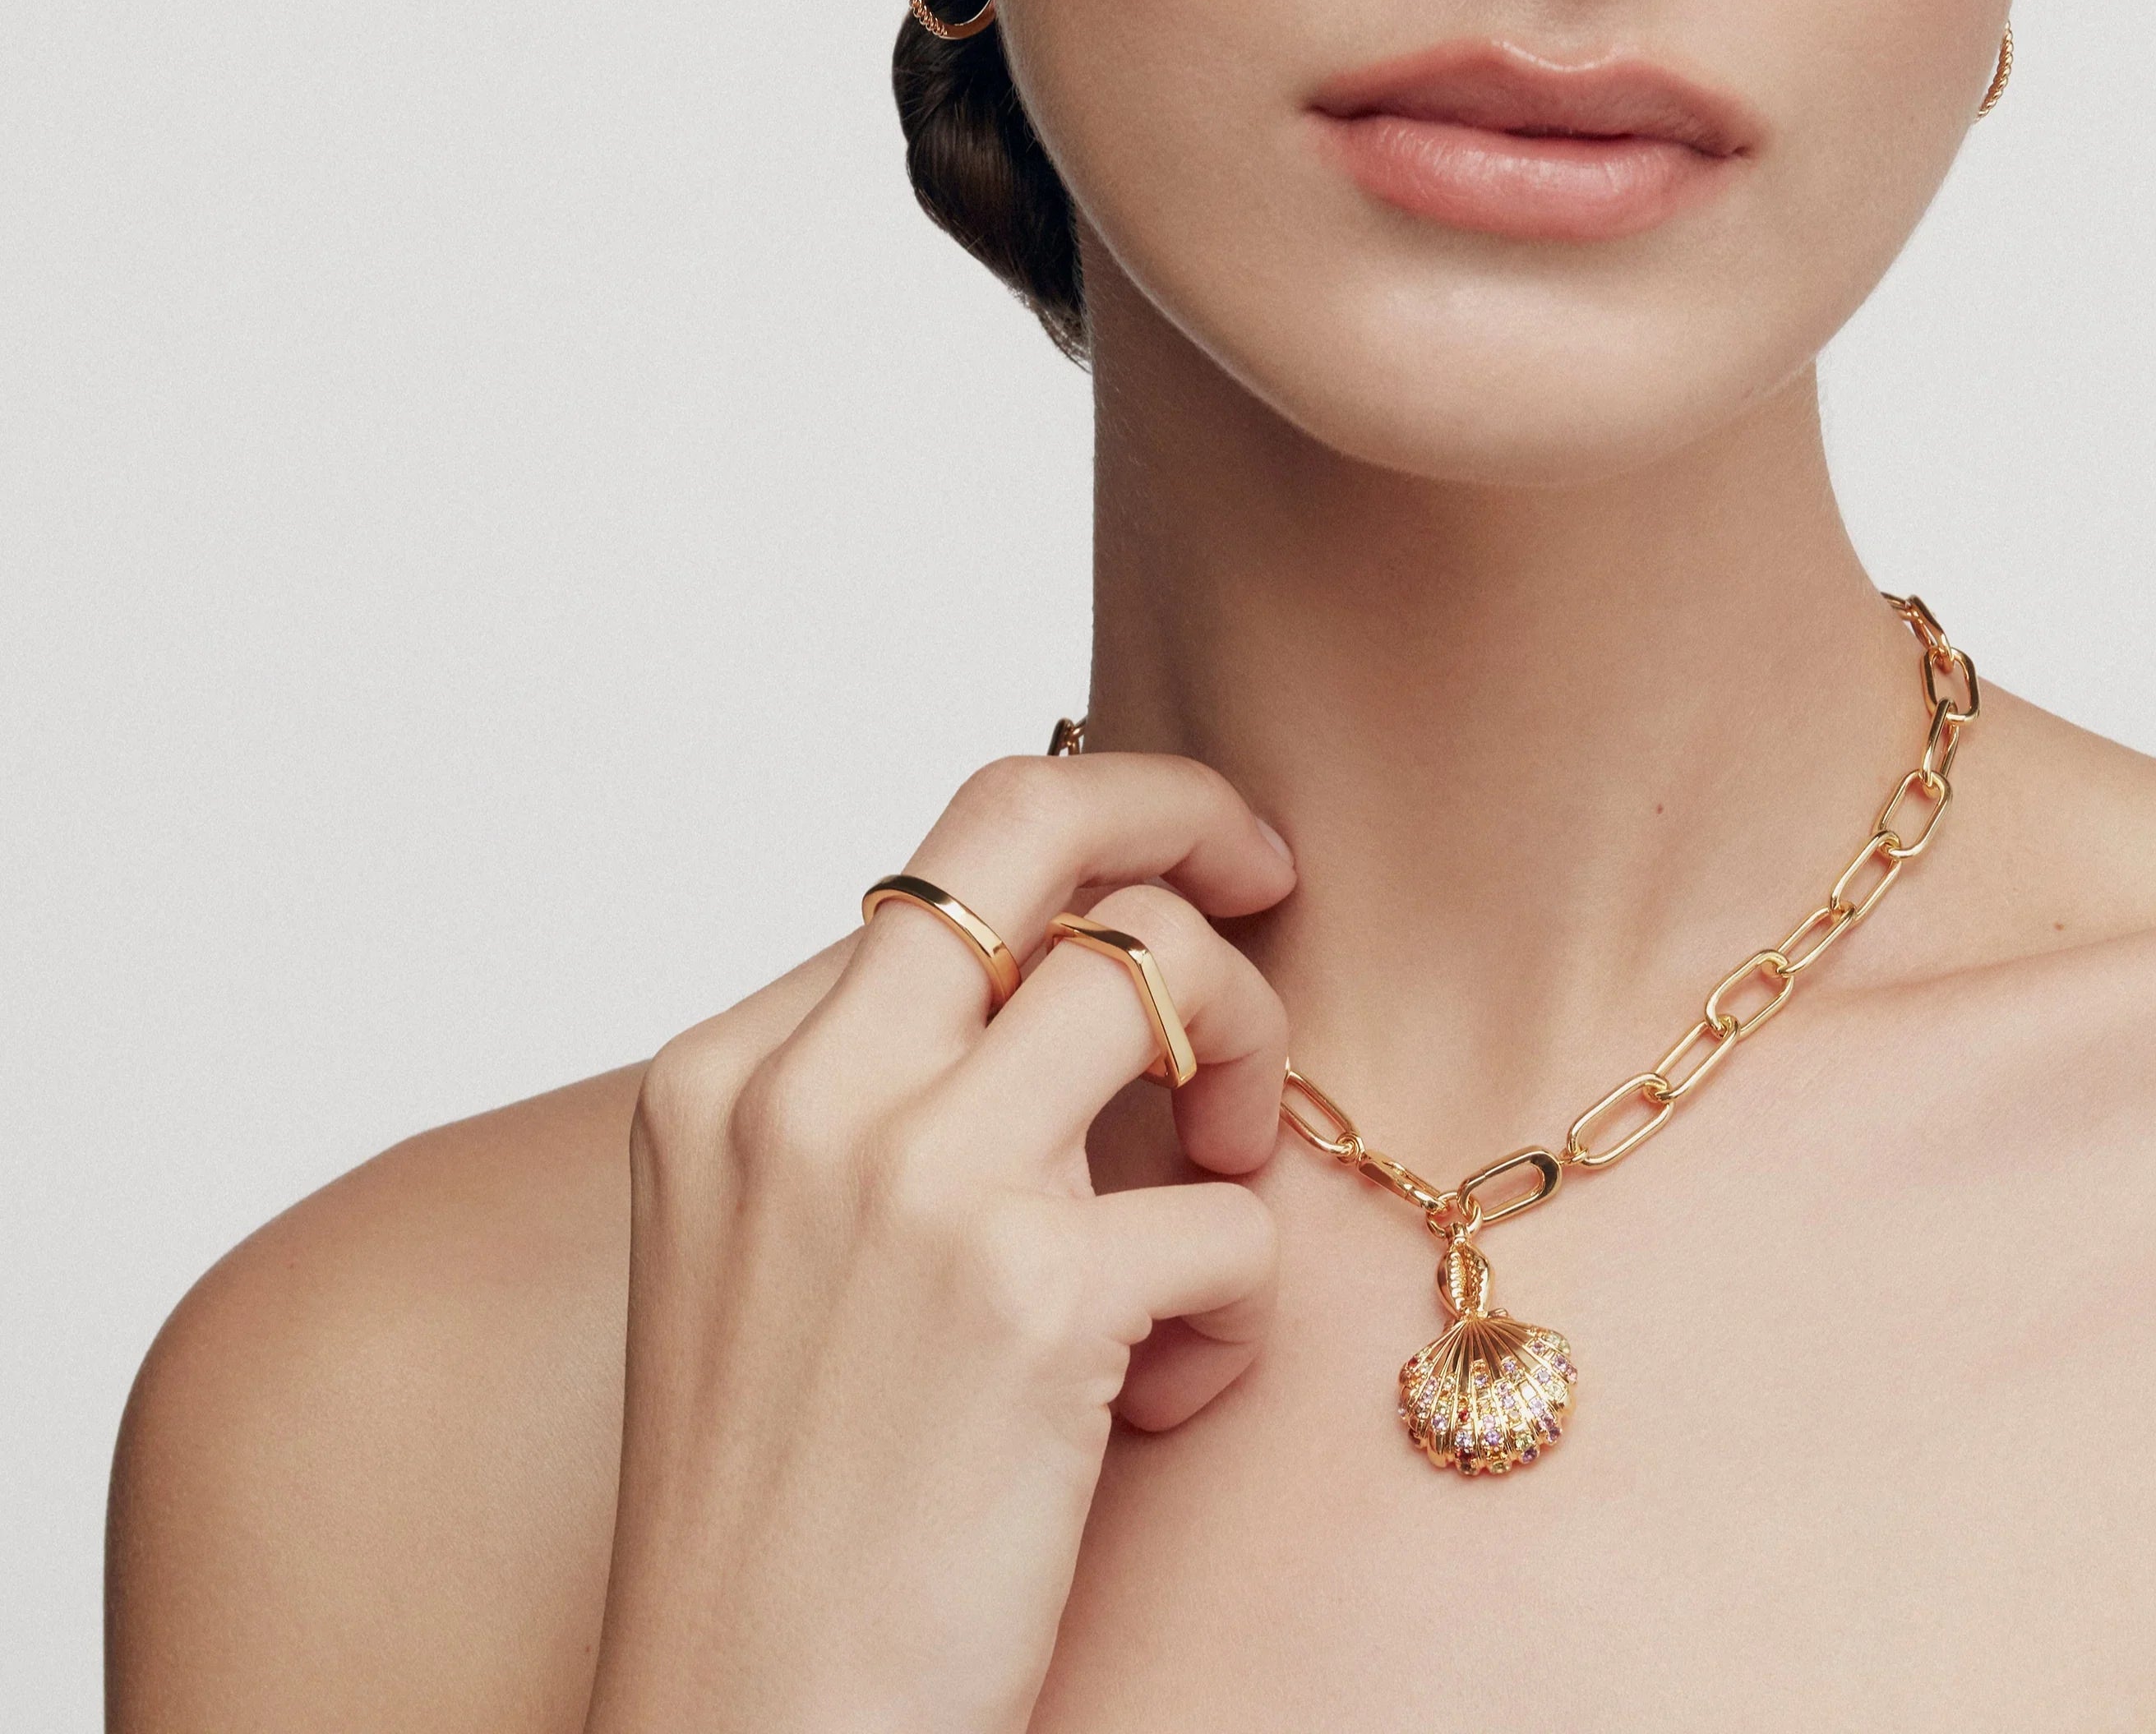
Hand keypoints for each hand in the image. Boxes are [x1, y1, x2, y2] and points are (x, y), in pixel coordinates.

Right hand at [584, 752, 1295, 1733]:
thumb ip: (879, 1094)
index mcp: (722, 1073)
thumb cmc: (782, 1510)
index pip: (947, 860)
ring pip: (1160, 968)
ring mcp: (915, 1182)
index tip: (1174, 892)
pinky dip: (1237, 1301)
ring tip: (1222, 1177)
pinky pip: (1228, 1208)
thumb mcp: (766, 1249)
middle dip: (1187, 810)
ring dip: (1247, 1058)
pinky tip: (1165, 1397)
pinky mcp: (1032, 1298)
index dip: (1091, 861)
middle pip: (1035, 814)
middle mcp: (803, 1092)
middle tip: (1268, 874)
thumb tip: (1066, 960)